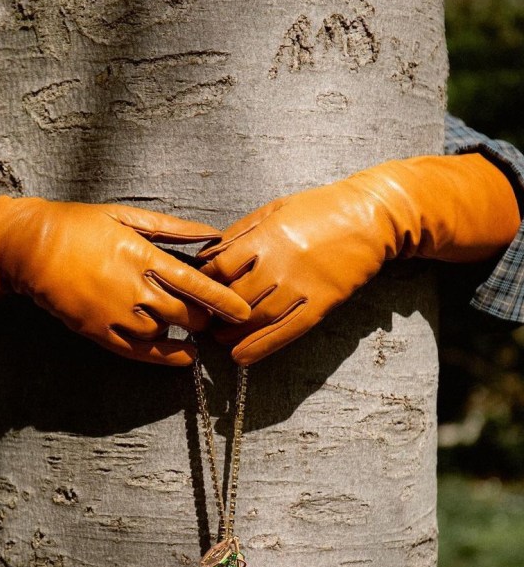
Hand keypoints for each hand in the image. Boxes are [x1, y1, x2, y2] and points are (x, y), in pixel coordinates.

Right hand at [0, 198, 249, 365]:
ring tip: (194, 328)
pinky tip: (181, 355)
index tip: (244, 311)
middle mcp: (134, 289)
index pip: (196, 285)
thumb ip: (172, 228)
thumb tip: (210, 233)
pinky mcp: (99, 332)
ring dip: (184, 332)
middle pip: (186, 314)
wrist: (30, 249)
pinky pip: (138, 352)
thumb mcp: (127, 216)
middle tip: (216, 316)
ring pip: (165, 333)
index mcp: (144, 257)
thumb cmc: (80, 225)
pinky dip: (163, 356)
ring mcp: (115, 314)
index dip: (224, 301)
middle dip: (206, 318)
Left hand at [198, 154, 520, 364]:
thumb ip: (240, 232)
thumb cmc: (319, 209)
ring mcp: (303, 286)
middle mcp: (281, 263)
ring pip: (258, 318)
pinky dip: (262, 347)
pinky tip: (242, 357)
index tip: (195, 291)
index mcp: (267, 236)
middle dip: (214, 313)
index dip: (204, 282)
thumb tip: (207, 254)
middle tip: (201, 323)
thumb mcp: (274, 209)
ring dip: (233, 333)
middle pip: (236, 297)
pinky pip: (287, 331)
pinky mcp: (322, 303)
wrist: (370, 217)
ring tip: (219, 339)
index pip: (221, 267)